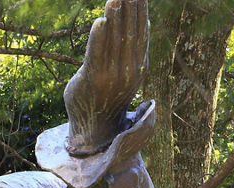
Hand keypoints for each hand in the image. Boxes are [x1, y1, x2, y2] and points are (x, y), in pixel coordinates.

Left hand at [64, 0, 148, 153]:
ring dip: (114, 18)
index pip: (141, 34)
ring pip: (114, 42)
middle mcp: (128, 71)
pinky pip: (96, 56)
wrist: (93, 129)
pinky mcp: (92, 80)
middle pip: (129, 33)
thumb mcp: (123, 73)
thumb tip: (141, 25)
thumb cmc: (105, 97)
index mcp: (137, 67)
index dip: (140, 12)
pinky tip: (100, 22)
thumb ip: (129, 52)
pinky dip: (98, 39)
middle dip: (129, 9)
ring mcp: (110, 76)